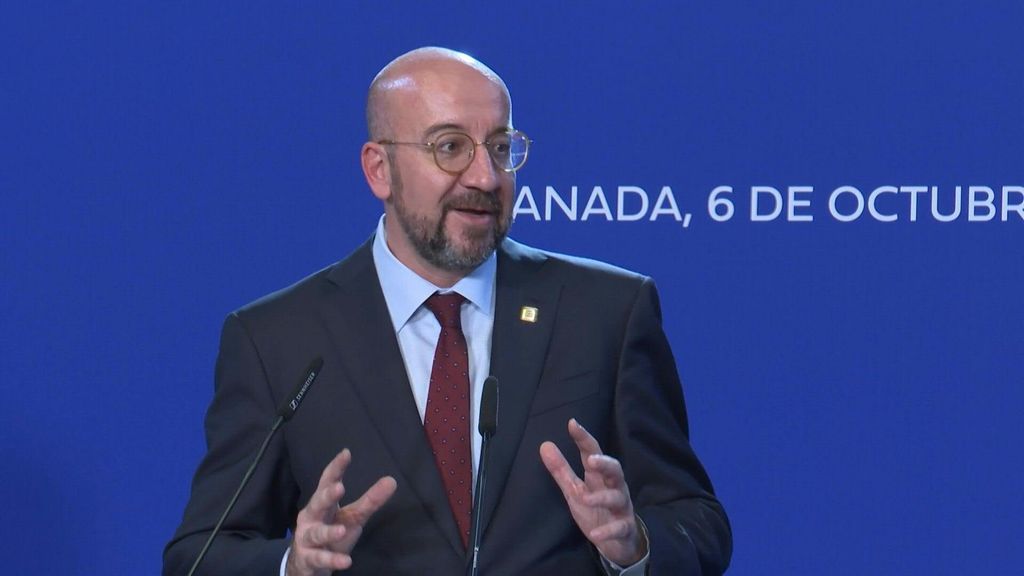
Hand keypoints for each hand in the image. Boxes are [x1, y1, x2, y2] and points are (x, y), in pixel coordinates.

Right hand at [286, 449, 396, 575]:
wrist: (307, 564)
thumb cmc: (332, 533)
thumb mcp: (353, 517)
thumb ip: (370, 500)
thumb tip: (392, 480)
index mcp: (322, 504)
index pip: (327, 482)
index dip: (336, 468)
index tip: (346, 453)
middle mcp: (311, 518)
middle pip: (317, 504)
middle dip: (327, 496)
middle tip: (339, 488)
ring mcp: (307, 539)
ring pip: (316, 534)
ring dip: (329, 532)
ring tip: (342, 530)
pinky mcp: (308, 560)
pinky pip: (319, 559)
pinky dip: (331, 560)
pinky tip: (345, 561)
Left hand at [540, 419, 645, 566]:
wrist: (617, 541)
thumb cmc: (596, 510)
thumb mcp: (574, 490)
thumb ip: (561, 470)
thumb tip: (545, 445)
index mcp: (599, 477)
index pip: (593, 453)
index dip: (584, 438)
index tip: (572, 424)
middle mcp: (614, 488)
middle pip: (615, 471)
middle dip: (605, 464)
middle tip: (591, 459)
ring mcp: (621, 508)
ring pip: (617, 498)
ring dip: (602, 498)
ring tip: (586, 499)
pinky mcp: (624, 528)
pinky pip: (619, 528)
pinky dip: (608, 530)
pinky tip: (596, 534)